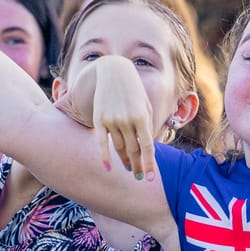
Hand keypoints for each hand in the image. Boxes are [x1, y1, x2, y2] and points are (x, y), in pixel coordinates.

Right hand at [90, 56, 155, 177]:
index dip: (149, 164)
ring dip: (125, 161)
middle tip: (139, 176)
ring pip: (119, 148)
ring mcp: (112, 120)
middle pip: (133, 150)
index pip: (147, 147)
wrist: (114, 72)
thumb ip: (147, 126)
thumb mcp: (146, 106)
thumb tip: (147, 149)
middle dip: (137, 166)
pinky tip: (108, 168)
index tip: (149, 178)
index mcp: (142, 117)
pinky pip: (102, 143)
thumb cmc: (135, 91)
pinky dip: (105, 157)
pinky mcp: (99, 119)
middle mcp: (127, 120)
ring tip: (129, 169)